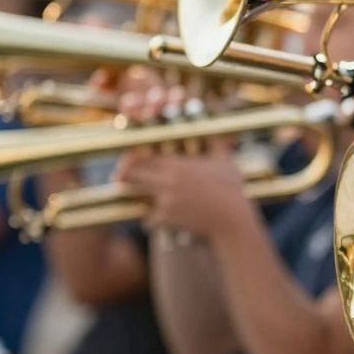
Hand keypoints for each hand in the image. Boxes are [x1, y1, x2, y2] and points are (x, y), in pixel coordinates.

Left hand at [115, 139, 255, 238]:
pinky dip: (152, 222)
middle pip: (131, 175)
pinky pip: (149, 221)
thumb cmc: (232, 189)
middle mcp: (167, 181)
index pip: (141, 157)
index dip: (131, 159)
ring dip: (137, 199)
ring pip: (137, 198)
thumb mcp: (225, 161)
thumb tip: (217, 131)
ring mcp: (164, 200)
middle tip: (120, 178)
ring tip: (137, 201)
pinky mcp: (166, 219)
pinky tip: (158, 222)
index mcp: (177, 164)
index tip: (127, 162)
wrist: (232, 219)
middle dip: (124, 176)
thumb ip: (216, 143)